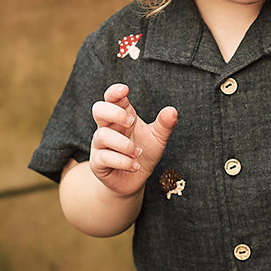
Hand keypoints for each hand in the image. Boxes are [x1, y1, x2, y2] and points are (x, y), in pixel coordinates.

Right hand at [89, 82, 177, 196]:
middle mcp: (108, 128)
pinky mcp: (98, 163)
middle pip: (98, 109)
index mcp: (122, 116)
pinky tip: (135, 166)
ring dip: (123, 144)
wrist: (135, 180)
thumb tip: (172, 111)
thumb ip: (164, 125)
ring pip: (101, 135)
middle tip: (132, 122)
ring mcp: (100, 145)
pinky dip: (122, 161)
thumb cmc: (144, 154)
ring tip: (138, 153)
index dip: (114, 92)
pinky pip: (103, 157)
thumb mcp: (158, 139)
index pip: (112, 99)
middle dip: (114, 113)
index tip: (125, 90)